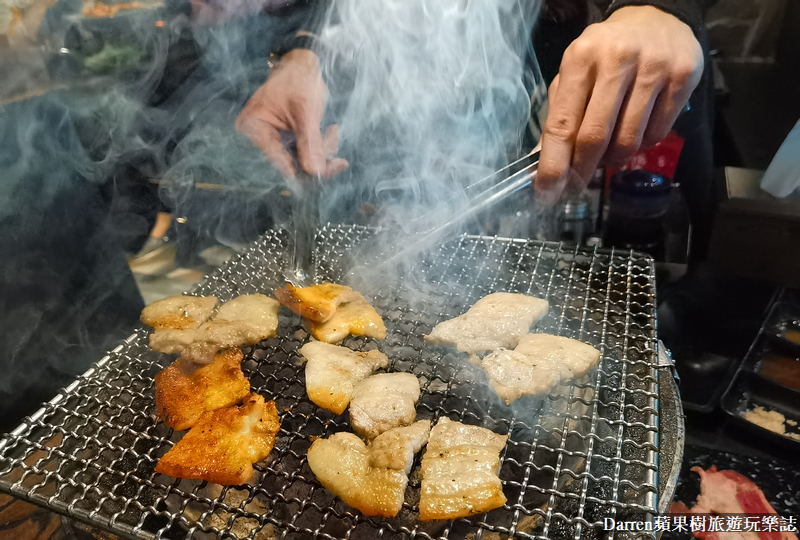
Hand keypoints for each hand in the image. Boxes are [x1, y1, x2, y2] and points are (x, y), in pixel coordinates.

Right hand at [235, 49, 348, 177]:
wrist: (302, 65)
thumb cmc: (298, 79)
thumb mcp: (306, 111)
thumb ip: (310, 144)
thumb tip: (316, 174)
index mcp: (253, 127)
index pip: (279, 161)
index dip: (304, 171)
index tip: (331, 168)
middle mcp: (259, 137)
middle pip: (289, 165)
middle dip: (316, 161)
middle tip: (339, 160)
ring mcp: (273, 139)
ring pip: (300, 161)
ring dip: (321, 153)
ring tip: (332, 133)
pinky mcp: (285, 140)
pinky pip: (303, 153)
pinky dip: (319, 148)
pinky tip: (330, 133)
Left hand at [536, 6, 702, 198]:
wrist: (657, 18)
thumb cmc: (606, 54)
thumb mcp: (575, 75)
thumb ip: (558, 117)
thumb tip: (540, 161)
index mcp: (581, 59)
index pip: (562, 123)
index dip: (553, 165)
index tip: (546, 192)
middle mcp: (617, 60)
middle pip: (595, 137)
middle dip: (582, 170)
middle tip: (575, 185)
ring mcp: (653, 68)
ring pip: (628, 141)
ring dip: (614, 159)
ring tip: (609, 150)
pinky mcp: (683, 77)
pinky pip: (657, 134)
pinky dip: (642, 144)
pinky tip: (637, 129)